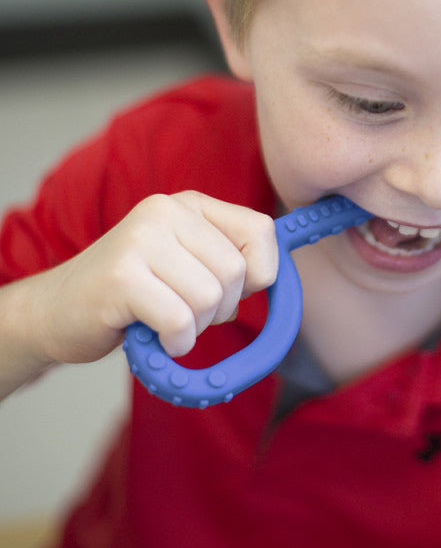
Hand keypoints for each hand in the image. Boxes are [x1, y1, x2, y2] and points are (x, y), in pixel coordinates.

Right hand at [33, 191, 277, 364]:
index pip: (261, 230)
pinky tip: (156, 338)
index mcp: (190, 205)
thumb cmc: (135, 293)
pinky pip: (180, 320)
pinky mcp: (121, 277)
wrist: (57, 310)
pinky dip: (176, 342)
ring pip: (210, 296)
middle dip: (223, 307)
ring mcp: (141, 240)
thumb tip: (277, 276)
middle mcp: (166, 211)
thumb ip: (230, 258)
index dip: (261, 272)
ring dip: (196, 327)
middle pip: (236, 270)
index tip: (236, 290)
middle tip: (190, 312)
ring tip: (167, 321)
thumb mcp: (188, 262)